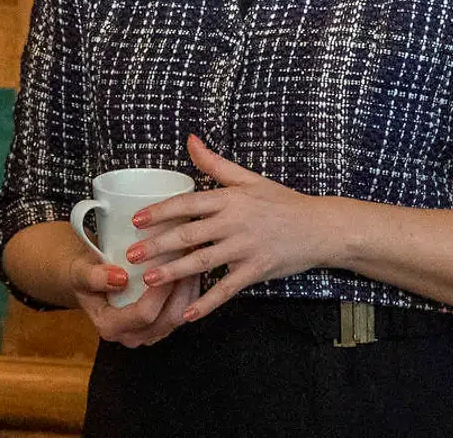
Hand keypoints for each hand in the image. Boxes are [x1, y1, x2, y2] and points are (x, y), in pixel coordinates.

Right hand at [67, 254, 199, 347]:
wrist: (88, 278)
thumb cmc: (84, 273)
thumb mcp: (80, 271)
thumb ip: (94, 276)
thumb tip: (118, 278)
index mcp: (109, 327)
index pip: (144, 314)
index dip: (159, 291)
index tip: (167, 265)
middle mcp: (130, 336)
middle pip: (167, 319)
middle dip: (181, 289)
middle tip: (187, 259)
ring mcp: (147, 334)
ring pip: (178, 317)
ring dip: (189, 290)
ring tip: (192, 261)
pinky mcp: (159, 327)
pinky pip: (181, 313)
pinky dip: (189, 293)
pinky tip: (190, 271)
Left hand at [127, 134, 331, 321]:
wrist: (321, 228)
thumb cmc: (282, 202)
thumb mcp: (248, 179)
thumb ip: (215, 164)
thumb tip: (190, 140)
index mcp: (230, 199)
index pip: (187, 204)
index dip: (161, 212)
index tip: (137, 220)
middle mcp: (234, 223)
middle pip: (188, 235)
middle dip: (157, 246)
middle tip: (132, 255)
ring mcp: (245, 249)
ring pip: (202, 262)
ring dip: (174, 272)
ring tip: (149, 280)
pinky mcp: (256, 271)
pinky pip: (227, 289)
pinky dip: (207, 302)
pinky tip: (187, 313)